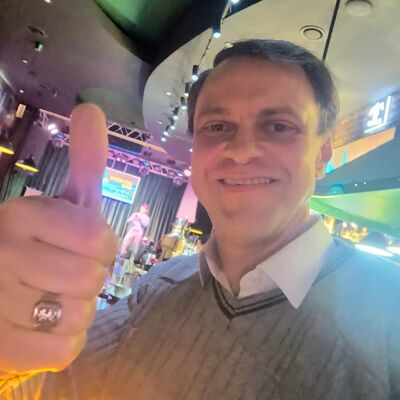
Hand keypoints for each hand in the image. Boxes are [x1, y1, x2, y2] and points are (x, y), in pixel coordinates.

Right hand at [0, 104, 117, 373]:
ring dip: (78, 310)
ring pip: (78, 316)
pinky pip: (64, 349)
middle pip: (91, 279)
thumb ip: (84, 160)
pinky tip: (46, 324)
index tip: (85, 246)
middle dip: (90, 278)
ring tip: (54, 297)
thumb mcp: (63, 201)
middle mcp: (2, 252)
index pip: (98, 239)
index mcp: (22, 214)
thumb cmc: (40, 244)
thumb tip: (91, 109)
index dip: (102, 248)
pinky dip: (65, 339)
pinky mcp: (0, 345)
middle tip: (66, 273)